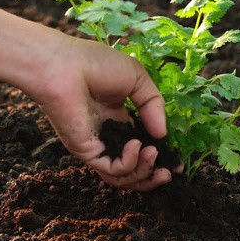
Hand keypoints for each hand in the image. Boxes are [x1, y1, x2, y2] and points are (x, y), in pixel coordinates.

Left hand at [34, 37, 181, 190]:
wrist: (63, 65)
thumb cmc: (96, 64)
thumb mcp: (136, 79)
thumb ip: (153, 106)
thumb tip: (163, 135)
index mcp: (117, 118)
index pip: (140, 145)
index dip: (159, 155)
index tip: (176, 161)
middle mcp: (106, 135)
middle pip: (131, 168)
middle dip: (152, 173)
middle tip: (169, 172)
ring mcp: (96, 145)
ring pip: (122, 176)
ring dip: (143, 172)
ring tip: (154, 155)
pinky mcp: (86, 151)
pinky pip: (111, 169)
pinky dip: (129, 163)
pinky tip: (137, 146)